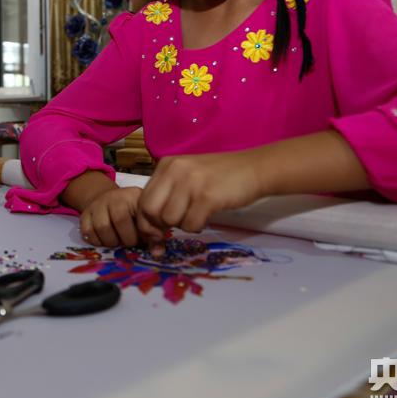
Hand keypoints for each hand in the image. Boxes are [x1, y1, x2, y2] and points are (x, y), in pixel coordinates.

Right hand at [79, 186, 150, 247]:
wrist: (108, 201)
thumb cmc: (132, 213)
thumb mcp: (146, 219)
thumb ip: (155, 236)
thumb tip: (157, 253)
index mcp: (134, 196)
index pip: (139, 216)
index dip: (142, 234)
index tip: (144, 240)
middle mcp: (115, 196)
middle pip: (119, 220)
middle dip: (126, 239)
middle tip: (129, 242)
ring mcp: (98, 204)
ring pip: (102, 227)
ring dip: (111, 242)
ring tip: (117, 241)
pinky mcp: (85, 213)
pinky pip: (88, 231)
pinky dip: (96, 241)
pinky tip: (104, 240)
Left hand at [137, 151, 264, 249]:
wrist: (254, 169)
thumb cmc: (220, 176)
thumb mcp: (187, 176)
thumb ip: (167, 193)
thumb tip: (150, 227)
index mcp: (166, 165)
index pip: (142, 199)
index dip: (146, 220)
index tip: (156, 232)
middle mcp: (175, 170)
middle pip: (150, 211)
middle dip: (159, 226)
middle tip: (173, 229)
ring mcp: (191, 182)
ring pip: (170, 220)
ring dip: (182, 225)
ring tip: (196, 215)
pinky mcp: (207, 196)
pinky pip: (190, 225)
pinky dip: (197, 227)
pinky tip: (207, 216)